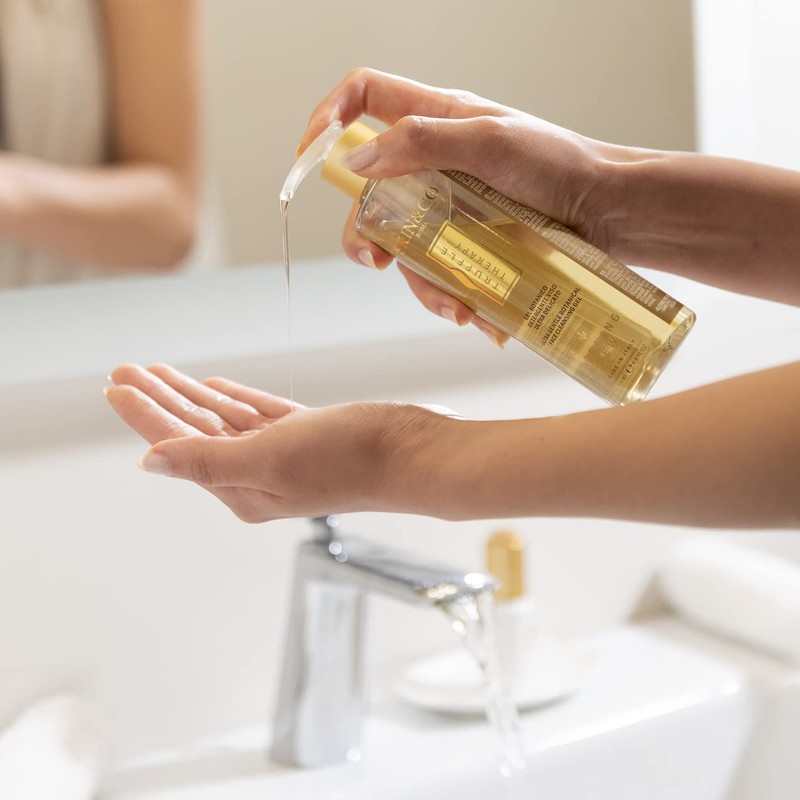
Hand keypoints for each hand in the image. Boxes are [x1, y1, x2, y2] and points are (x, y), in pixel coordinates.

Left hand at [105, 364, 458, 521]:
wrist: (415, 453)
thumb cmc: (350, 459)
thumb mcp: (269, 460)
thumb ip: (207, 461)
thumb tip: (150, 463)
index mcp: (243, 490)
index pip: (180, 447)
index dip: (146, 415)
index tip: (115, 385)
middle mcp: (259, 475)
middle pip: (196, 432)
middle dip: (160, 399)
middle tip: (125, 368)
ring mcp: (285, 453)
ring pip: (225, 420)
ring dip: (191, 394)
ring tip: (158, 370)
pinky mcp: (310, 433)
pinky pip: (260, 413)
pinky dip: (235, 398)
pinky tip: (215, 387)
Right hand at [299, 68, 613, 344]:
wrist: (609, 214)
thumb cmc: (562, 164)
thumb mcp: (491, 142)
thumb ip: (421, 142)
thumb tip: (359, 161)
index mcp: (436, 119)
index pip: (365, 98)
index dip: (329, 118)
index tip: (310, 155)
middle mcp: (434, 164)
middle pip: (369, 192)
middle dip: (364, 231)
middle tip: (375, 257)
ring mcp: (449, 208)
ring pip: (403, 245)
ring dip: (420, 282)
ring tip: (456, 306)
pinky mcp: (468, 245)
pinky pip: (438, 273)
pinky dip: (450, 297)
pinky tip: (476, 313)